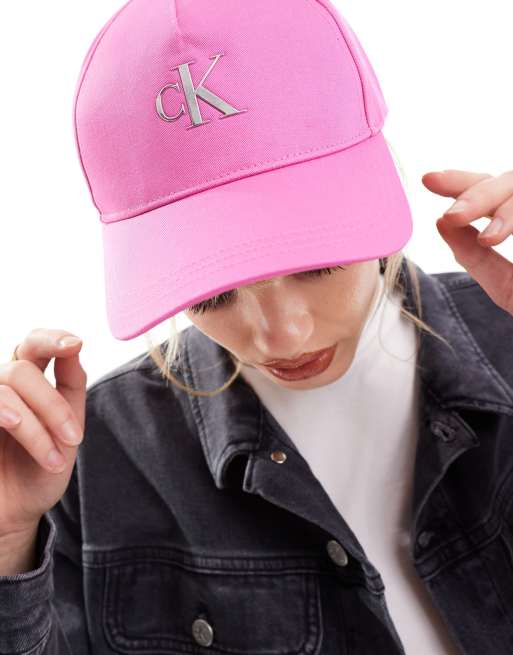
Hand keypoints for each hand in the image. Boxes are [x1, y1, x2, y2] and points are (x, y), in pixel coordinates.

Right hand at [0, 329, 86, 539]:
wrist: (15, 515)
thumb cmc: (40, 471)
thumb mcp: (67, 429)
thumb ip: (70, 388)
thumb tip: (75, 348)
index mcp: (28, 383)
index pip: (35, 345)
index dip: (52, 338)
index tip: (75, 344)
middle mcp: (1, 387)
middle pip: (22, 368)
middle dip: (53, 404)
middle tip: (74, 439)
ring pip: (6, 387)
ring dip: (36, 424)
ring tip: (52, 459)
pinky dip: (19, 423)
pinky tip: (16, 432)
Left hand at [422, 169, 512, 313]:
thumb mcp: (506, 285)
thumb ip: (476, 257)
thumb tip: (440, 224)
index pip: (494, 190)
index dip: (463, 182)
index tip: (428, 181)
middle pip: (511, 180)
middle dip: (478, 194)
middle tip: (452, 215)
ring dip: (505, 208)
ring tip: (488, 239)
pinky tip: (501, 236)